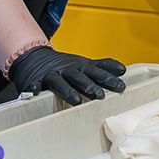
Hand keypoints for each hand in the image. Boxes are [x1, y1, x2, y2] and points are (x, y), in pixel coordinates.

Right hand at [8, 45, 126, 105]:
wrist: (35, 57)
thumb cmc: (64, 66)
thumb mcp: (84, 64)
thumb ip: (102, 67)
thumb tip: (122, 70)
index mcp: (80, 66)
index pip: (96, 72)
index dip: (108, 79)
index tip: (121, 86)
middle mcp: (67, 70)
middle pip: (79, 77)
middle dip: (89, 86)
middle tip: (100, 96)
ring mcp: (52, 75)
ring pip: (60, 82)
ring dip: (67, 91)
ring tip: (76, 101)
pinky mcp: (36, 80)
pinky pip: (35, 84)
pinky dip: (35, 87)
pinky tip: (36, 91)